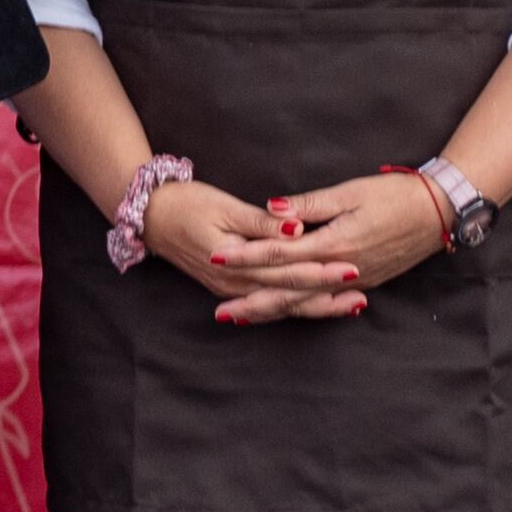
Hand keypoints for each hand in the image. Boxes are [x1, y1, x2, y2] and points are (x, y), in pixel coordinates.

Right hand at [141, 174, 368, 322]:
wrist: (149, 216)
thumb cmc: (186, 204)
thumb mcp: (224, 206)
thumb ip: (261, 222)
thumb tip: (295, 227)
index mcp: (236, 263)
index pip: (287, 272)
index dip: (321, 271)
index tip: (351, 268)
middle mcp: (235, 285)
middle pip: (289, 296)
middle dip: (327, 296)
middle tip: (362, 294)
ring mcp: (232, 290)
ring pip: (282, 305)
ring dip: (318, 306)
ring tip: (352, 306)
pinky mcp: (231, 288)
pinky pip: (269, 304)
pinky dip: (296, 306)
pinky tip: (317, 307)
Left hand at [210, 170, 453, 319]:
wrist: (439, 212)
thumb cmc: (395, 195)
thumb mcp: (350, 192)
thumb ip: (309, 205)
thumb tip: (273, 209)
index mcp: (335, 244)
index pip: (280, 253)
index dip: (246, 256)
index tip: (217, 258)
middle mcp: (342, 269)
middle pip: (289, 290)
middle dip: (252, 300)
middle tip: (220, 313)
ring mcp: (355, 280)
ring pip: (306, 302)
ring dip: (273, 311)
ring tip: (243, 319)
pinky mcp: (365, 282)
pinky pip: (325, 302)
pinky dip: (302, 309)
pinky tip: (285, 313)